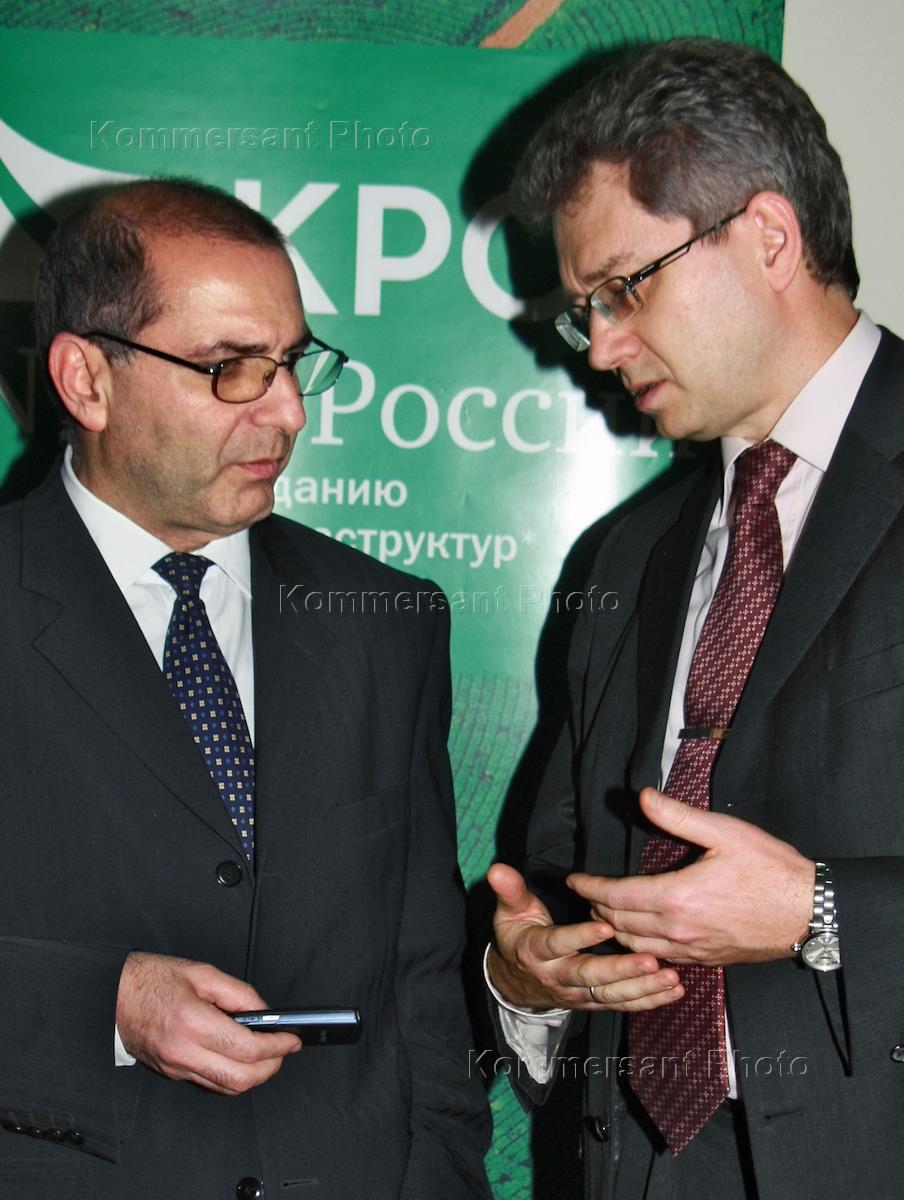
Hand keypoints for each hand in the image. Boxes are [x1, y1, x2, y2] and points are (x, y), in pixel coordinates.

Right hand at [116, 952, 300, 1094]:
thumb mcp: (202, 974)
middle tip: (284, 1050)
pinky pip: (210, 1083)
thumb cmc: (152, 978)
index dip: (277, 1047)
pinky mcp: (171, 1074)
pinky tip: (240, 1057)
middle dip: (271, 1068)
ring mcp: (176, 1068)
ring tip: (267, 1054)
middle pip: (240, 1079)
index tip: (292, 1039)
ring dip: (253, 1076)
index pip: (247, 1049)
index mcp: (192, 1023)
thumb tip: (266, 1013)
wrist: (111, 997)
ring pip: (226, 1088)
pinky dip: (231, 1076)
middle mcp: (183, 1053)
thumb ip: (239, 994)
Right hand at [486, 863, 682, 1011]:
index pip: (558, 943)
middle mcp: (558, 977)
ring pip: (611, 995)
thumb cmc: (517, 937)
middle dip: (622, 970)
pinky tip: (674, 992)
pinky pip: (623, 1005)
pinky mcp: (594, 1003)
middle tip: (651, 961)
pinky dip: (650, 1000)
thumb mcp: (509, 913)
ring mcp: (578, 994)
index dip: (580, 937)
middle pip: (591, 976)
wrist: (515, 982)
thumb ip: (510, 891)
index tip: (606, 925)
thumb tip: (497, 869)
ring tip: (670, 977)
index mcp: (537, 952)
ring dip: (642, 988)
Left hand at [568, 788, 814, 965]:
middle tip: (586, 893)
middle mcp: (678, 930)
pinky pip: (661, 958)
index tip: (574, 879)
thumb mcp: (724, 832)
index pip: (616, 895)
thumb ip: (678, 816)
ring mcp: (692, 950)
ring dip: (615, 930)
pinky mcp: (707, 960)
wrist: (809, 912)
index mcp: (676, 898)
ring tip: (606, 913)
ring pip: (637, 946)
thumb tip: (644, 797)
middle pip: (620, 923)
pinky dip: (640, 947)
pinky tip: (641, 936)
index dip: (590, 886)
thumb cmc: (770, 869)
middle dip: (597, 907)